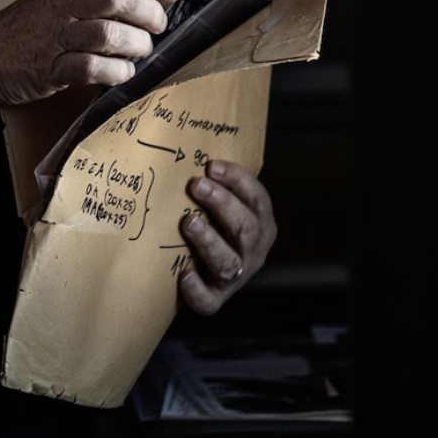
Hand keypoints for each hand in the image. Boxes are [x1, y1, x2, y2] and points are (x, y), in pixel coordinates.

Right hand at [0, 0, 180, 109]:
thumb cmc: (20, 34)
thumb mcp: (51, 3)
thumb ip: (88, 2)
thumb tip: (140, 4)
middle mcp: (60, 7)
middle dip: (147, 13)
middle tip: (157, 28)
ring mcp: (53, 38)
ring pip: (107, 33)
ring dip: (134, 44)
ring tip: (139, 52)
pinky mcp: (48, 69)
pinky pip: (90, 67)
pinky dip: (114, 71)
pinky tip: (121, 73)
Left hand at [178, 160, 275, 313]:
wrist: (201, 274)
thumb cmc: (208, 225)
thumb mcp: (218, 205)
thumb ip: (210, 182)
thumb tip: (177, 137)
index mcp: (260, 223)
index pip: (257, 198)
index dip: (237, 180)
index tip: (211, 165)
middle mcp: (253, 250)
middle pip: (246, 227)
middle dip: (223, 204)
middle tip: (196, 185)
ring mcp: (236, 277)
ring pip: (230, 262)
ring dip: (211, 241)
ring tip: (188, 223)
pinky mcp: (215, 299)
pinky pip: (209, 300)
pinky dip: (198, 290)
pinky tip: (184, 276)